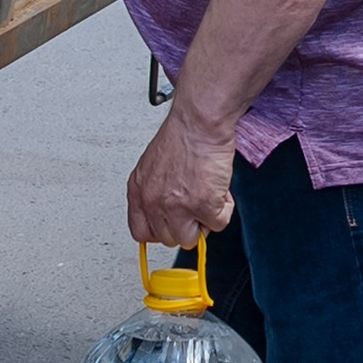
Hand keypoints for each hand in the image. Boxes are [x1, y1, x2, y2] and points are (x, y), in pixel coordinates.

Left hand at [125, 100, 238, 251]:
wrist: (199, 123)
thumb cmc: (182, 135)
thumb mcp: (153, 166)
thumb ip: (155, 191)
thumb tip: (167, 212)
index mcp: (138, 191)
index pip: (140, 232)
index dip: (160, 231)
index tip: (172, 226)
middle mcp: (153, 201)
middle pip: (168, 238)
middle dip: (186, 224)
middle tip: (196, 204)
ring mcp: (177, 207)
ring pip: (191, 239)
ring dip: (204, 220)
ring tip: (209, 196)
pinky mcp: (202, 206)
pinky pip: (218, 224)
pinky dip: (224, 209)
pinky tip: (220, 189)